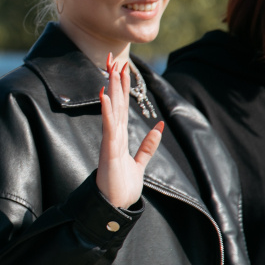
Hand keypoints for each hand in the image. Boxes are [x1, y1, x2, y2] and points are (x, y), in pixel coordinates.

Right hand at [96, 55, 163, 208]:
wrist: (115, 205)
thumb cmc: (123, 186)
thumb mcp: (140, 163)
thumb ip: (148, 145)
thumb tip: (159, 127)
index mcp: (119, 137)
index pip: (122, 107)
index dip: (122, 87)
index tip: (121, 68)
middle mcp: (113, 135)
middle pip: (115, 103)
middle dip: (114, 81)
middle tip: (112, 59)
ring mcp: (109, 142)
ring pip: (111, 110)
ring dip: (111, 90)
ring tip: (110, 70)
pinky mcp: (109, 151)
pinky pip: (108, 128)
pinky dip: (107, 112)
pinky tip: (105, 97)